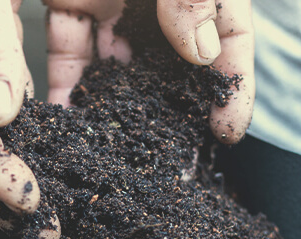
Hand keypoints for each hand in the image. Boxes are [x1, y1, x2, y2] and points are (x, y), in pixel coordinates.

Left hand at [44, 0, 254, 142]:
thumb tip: (202, 52)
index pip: (230, 35)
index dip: (234, 85)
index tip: (227, 131)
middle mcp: (154, 0)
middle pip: (171, 62)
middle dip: (172, 110)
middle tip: (171, 160)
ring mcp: (110, 3)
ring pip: (116, 65)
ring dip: (115, 108)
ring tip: (114, 153)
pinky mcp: (68, 3)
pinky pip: (67, 53)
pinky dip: (67, 88)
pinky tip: (66, 122)